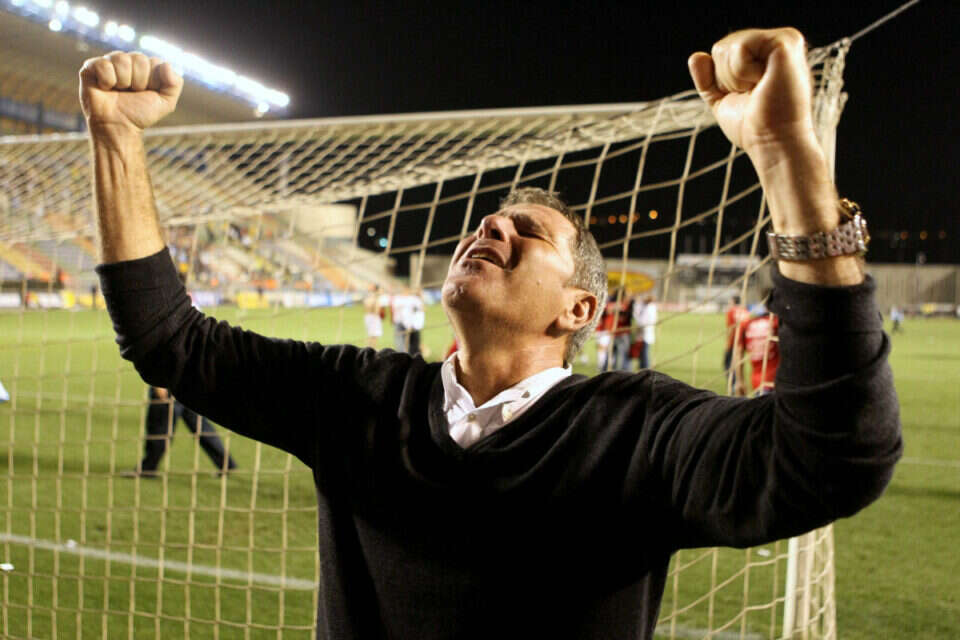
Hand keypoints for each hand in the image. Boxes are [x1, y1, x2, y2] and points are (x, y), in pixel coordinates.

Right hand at [79, 51, 182, 139]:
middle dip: (139, 82)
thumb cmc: (140, 114)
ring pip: (122, 59)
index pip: (155, 62)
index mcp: (145, 66)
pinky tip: (105, 88)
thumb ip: (175, 84)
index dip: (153, 81)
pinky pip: (104, 64)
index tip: (146, 93)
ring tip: (119, 91)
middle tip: (131, 93)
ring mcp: (109, 62)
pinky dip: (107, 81)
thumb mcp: (166, 103)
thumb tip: (166, 64)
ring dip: (123, 81)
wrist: (118, 127)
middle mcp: (127, 61)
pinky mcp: (91, 67)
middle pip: (139, 59)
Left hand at [687, 28, 815, 161]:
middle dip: (727, 78)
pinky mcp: (786, 41)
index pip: (721, 52)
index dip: (722, 80)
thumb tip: (695, 57)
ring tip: (760, 89)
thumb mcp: (721, 100)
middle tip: (754, 94)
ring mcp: (785, 39)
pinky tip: (763, 82)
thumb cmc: (752, 126)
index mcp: (765, 53)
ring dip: (735, 77)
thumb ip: (708, 79)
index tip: (747, 96)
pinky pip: (740, 47)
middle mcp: (777, 41)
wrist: (772, 141)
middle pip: (722, 47)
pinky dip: (742, 72)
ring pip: (728, 46)